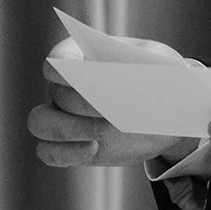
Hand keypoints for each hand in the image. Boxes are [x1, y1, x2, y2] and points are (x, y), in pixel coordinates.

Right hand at [27, 37, 195, 168]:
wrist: (169, 111)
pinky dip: (65, 153)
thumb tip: (118, 78)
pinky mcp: (70, 144)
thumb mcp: (163, 63)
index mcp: (83, 56)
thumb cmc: (163, 76)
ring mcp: (64, 116)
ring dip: (66, 130)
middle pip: (56, 93)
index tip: (79, 76)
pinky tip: (92, 149)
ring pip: (41, 123)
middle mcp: (66, 85)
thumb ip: (143, 65)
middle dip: (81, 103)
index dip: (62, 67)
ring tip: (99, 135)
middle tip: (110, 110)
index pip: (57, 59)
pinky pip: (49, 152)